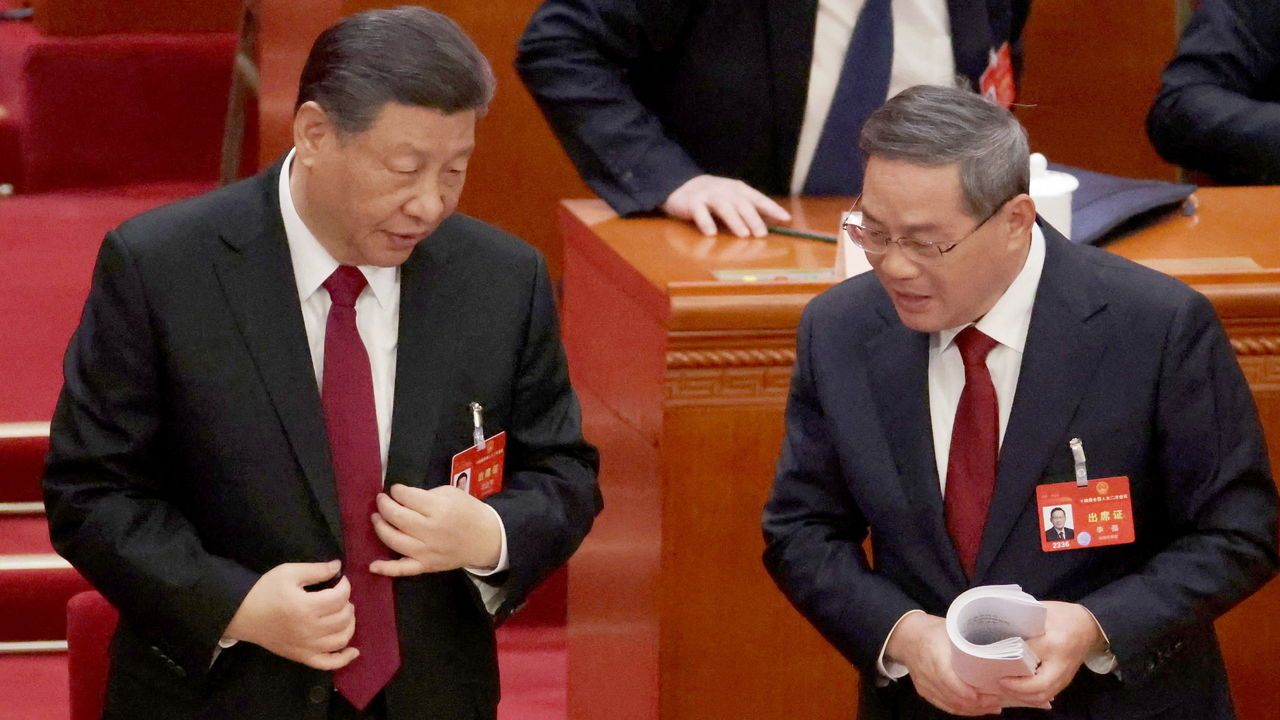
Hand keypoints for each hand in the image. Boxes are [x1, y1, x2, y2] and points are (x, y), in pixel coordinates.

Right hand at [223, 560, 357, 669]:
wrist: (241, 615)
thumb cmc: (264, 591)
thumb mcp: (288, 572)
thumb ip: (316, 570)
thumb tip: (338, 567)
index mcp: (306, 607)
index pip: (340, 597)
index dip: (345, 585)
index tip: (339, 580)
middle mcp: (310, 629)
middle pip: (344, 617)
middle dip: (347, 603)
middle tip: (338, 596)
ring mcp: (307, 646)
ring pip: (342, 639)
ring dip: (349, 624)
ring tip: (343, 613)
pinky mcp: (302, 657)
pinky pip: (328, 663)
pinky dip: (344, 658)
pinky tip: (353, 651)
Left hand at [369, 484, 501, 575]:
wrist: (487, 539)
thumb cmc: (469, 512)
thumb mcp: (451, 493)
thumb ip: (426, 495)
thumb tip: (402, 498)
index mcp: (439, 509)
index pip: (407, 497)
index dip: (397, 491)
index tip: (396, 490)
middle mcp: (430, 531)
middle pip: (397, 517)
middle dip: (384, 505)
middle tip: (381, 500)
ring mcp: (426, 551)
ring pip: (394, 540)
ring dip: (380, 527)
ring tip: (376, 517)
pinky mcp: (426, 566)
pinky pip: (403, 569)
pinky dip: (386, 568)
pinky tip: (372, 565)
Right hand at [661, 174, 790, 236]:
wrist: (681, 185)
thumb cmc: (713, 196)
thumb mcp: (732, 198)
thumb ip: (749, 208)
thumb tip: (772, 222)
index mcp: (738, 189)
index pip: (758, 198)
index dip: (772, 208)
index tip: (785, 218)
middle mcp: (725, 190)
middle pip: (742, 203)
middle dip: (753, 218)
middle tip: (762, 234)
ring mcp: (708, 195)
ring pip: (723, 207)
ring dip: (734, 221)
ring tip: (743, 235)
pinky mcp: (691, 202)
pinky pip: (699, 213)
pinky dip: (705, 222)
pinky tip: (711, 234)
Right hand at [884, 613, 1002, 715]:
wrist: (906, 637)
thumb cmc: (930, 631)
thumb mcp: (950, 630)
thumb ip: (967, 643)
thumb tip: (993, 652)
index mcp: (934, 655)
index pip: (949, 680)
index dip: (968, 692)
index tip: (988, 694)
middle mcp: (927, 674)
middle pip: (953, 697)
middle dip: (978, 703)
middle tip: (997, 700)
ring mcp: (925, 685)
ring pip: (950, 705)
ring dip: (973, 709)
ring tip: (991, 706)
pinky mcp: (925, 692)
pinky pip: (944, 706)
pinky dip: (962, 710)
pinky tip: (976, 709)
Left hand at [998, 601, 1103, 707]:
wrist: (1087, 625)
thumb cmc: (1061, 616)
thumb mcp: (1040, 616)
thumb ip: (1021, 626)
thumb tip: (996, 637)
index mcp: (1054, 645)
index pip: (1033, 664)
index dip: (1017, 678)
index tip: (1000, 675)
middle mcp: (1061, 666)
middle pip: (1040, 690)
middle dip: (1017, 691)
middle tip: (998, 683)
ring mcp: (1065, 676)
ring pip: (1043, 696)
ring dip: (1022, 696)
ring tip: (1004, 687)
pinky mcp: (1064, 680)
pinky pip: (1047, 694)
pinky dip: (1031, 696)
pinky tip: (1017, 689)